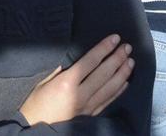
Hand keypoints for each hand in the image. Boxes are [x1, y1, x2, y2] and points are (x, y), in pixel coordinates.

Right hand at [19, 34, 133, 126]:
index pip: (91, 61)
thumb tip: (72, 57)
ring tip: (130, 62)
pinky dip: (118, 91)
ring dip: (122, 73)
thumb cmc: (36, 104)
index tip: (115, 39)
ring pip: (110, 88)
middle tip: (128, 47)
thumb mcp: (43, 82)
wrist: (35, 128)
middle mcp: (80, 95)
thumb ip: (59, 69)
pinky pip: (108, 101)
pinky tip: (125, 82)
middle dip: (118, 58)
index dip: (104, 48)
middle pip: (104, 73)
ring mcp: (87, 107)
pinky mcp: (90, 116)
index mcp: (67, 83)